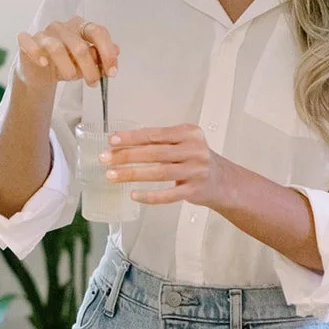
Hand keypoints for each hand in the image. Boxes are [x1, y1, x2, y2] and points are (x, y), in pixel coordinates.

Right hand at [16, 15, 119, 92]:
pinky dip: (38, 55)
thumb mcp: (87, 63)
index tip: (112, 72)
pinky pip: (31, 45)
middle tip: (93, 82)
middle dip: (90, 69)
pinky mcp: (27, 41)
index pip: (98, 32)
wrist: (41, 73)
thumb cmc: (66, 64)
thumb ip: (101, 58)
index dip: (107, 53)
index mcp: (80, 26)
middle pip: (80, 46)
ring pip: (57, 48)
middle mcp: (62, 27)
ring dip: (68, 69)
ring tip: (71, 78)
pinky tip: (45, 64)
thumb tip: (116, 51)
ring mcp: (43, 33)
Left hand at [101, 124, 223, 206]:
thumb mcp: (184, 142)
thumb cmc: (195, 158)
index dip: (131, 137)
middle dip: (126, 156)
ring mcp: (195, 171)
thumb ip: (159, 140)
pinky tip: (134, 194)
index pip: (154, 134)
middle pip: (154, 153)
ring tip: (112, 175)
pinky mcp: (194, 191)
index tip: (112, 141)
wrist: (223, 180)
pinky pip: (168, 195)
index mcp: (189, 133)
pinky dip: (149, 196)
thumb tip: (121, 143)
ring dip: (132, 174)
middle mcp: (194, 150)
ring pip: (158, 173)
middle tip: (105, 159)